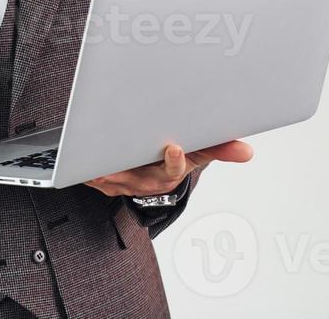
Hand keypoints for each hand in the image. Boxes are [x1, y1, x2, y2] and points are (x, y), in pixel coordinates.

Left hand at [84, 139, 253, 197]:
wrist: (147, 169)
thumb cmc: (171, 158)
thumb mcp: (196, 152)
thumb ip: (220, 149)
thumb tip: (247, 151)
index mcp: (168, 176)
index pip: (173, 171)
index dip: (173, 162)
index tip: (173, 147)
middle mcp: (145, 182)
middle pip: (138, 175)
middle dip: (129, 163)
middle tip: (121, 149)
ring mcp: (122, 182)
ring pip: (112, 176)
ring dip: (104, 165)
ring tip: (97, 146)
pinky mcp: (101, 178)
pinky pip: (92, 174)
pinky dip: (87, 164)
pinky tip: (81, 150)